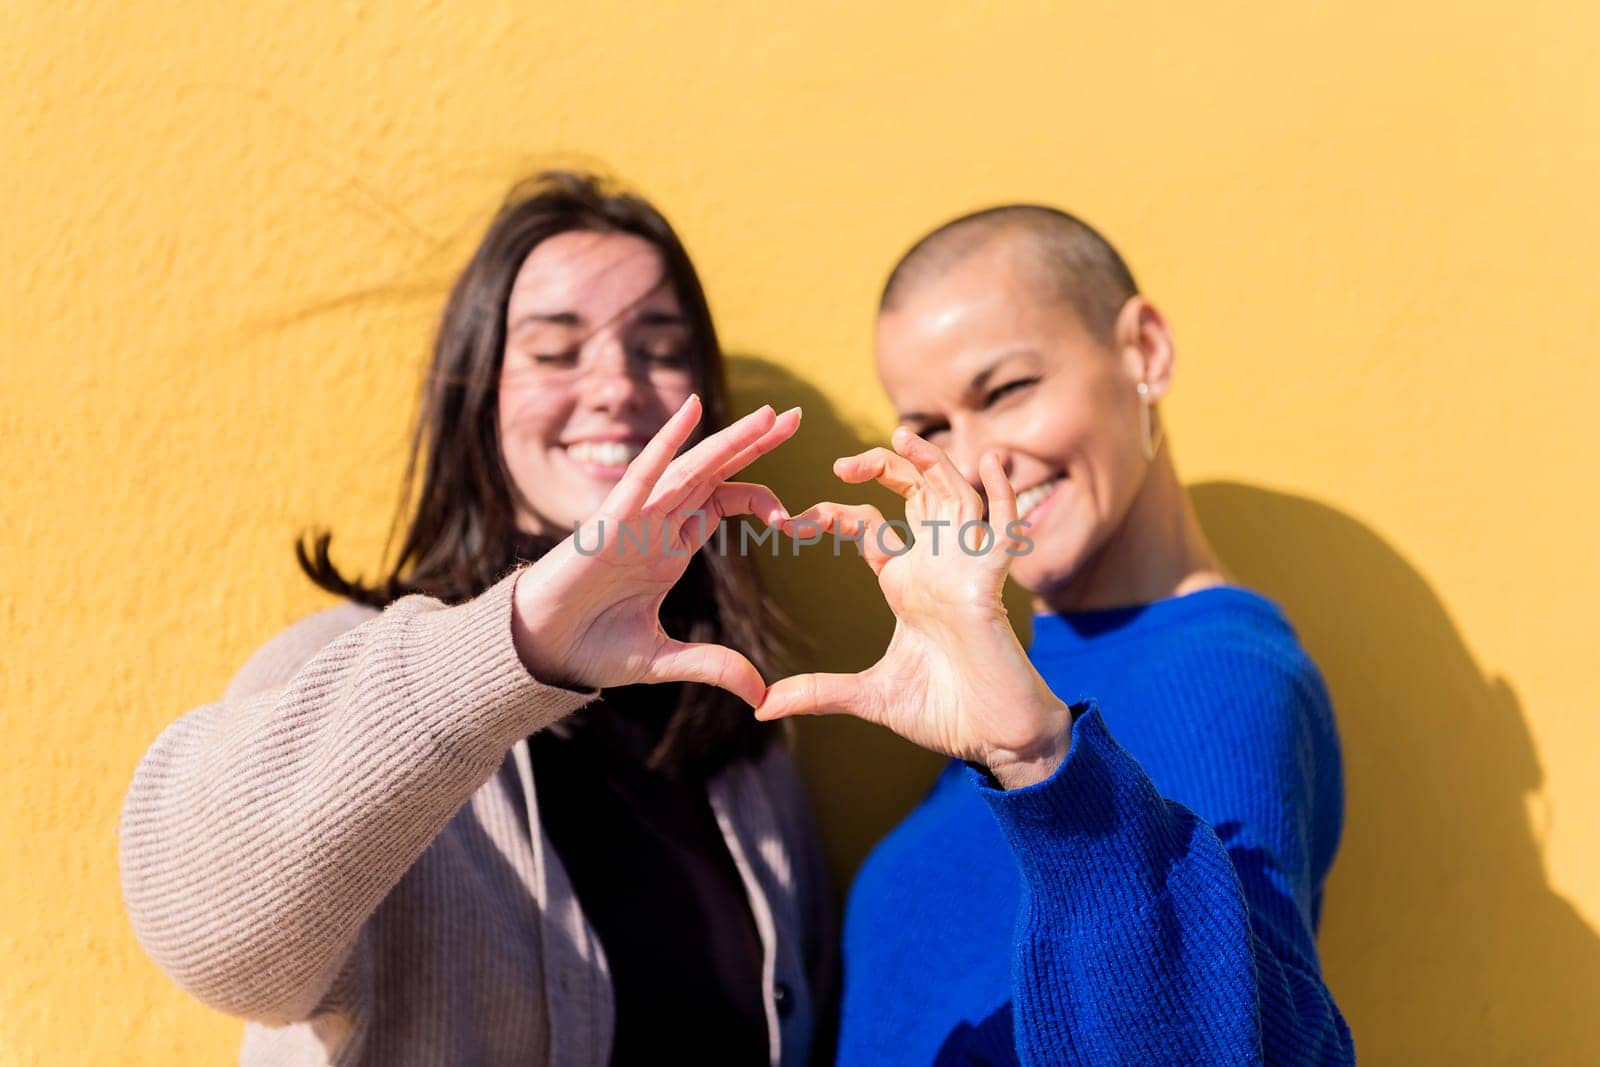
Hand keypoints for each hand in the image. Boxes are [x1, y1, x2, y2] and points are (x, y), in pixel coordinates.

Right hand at [511, 395, 795, 707]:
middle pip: (715, 472)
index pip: (722, 503)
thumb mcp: (663, 660)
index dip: (760, 500)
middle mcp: (657, 524)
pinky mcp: (611, 521)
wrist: (539, 652)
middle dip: (755, 444)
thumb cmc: (589, 648)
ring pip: (691, 467)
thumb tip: (761, 696)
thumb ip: (712, 667)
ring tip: (768, 415)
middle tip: (796, 416)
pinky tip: (692, 410)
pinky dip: (667, 442)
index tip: (795, 522)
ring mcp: (636, 518)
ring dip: (729, 439)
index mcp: (670, 547)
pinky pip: (643, 473)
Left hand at [756, 427, 1072, 788]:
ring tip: (904, 436)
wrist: (994, 740)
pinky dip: (1003, 496)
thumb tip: (763, 707)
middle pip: (917, 494)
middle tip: (841, 464)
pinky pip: (1004, 531)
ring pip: (956, 498)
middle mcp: (937, 567)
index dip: (834, 514)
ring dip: (935, 465)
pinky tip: (992, 465)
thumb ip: (819, 693)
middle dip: (886, 468)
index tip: (790, 523)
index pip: (872, 528)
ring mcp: (966, 572)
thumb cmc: (944, 712)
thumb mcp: (869, 697)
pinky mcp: (992, 587)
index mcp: (907, 584)